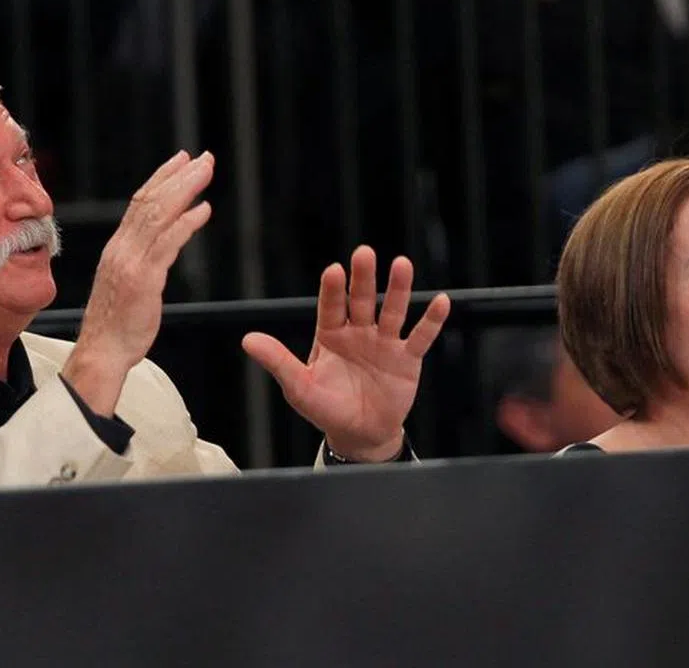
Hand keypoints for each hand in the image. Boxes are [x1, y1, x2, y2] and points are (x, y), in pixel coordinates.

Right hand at [62, 151, 213, 413]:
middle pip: (152, 201)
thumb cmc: (117, 324)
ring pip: (159, 215)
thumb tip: (159, 244)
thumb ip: (141, 259)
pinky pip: (167, 244)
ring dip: (186, 190)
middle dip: (180, 176)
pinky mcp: (144, 280)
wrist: (101, 352)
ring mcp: (131, 263)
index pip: (140, 201)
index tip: (182, 159)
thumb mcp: (127, 282)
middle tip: (205, 158)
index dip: (162, 177)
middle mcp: (122, 248)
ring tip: (207, 172)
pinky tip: (203, 209)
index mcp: (118, 247)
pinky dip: (186, 223)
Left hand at [243, 245, 450, 461]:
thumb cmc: (326, 409)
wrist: (359, 434)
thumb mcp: (299, 387)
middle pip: (361, 301)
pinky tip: (441, 301)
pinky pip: (420, 337)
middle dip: (364, 279)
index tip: (334, 271)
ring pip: (392, 311)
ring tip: (402, 264)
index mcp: (330, 335)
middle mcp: (358, 332)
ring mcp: (385, 343)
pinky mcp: (407, 359)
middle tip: (364, 253)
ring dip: (399, 289)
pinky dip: (431, 321)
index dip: (332, 290)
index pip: (330, 307)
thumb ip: (278, 361)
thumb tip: (247, 340)